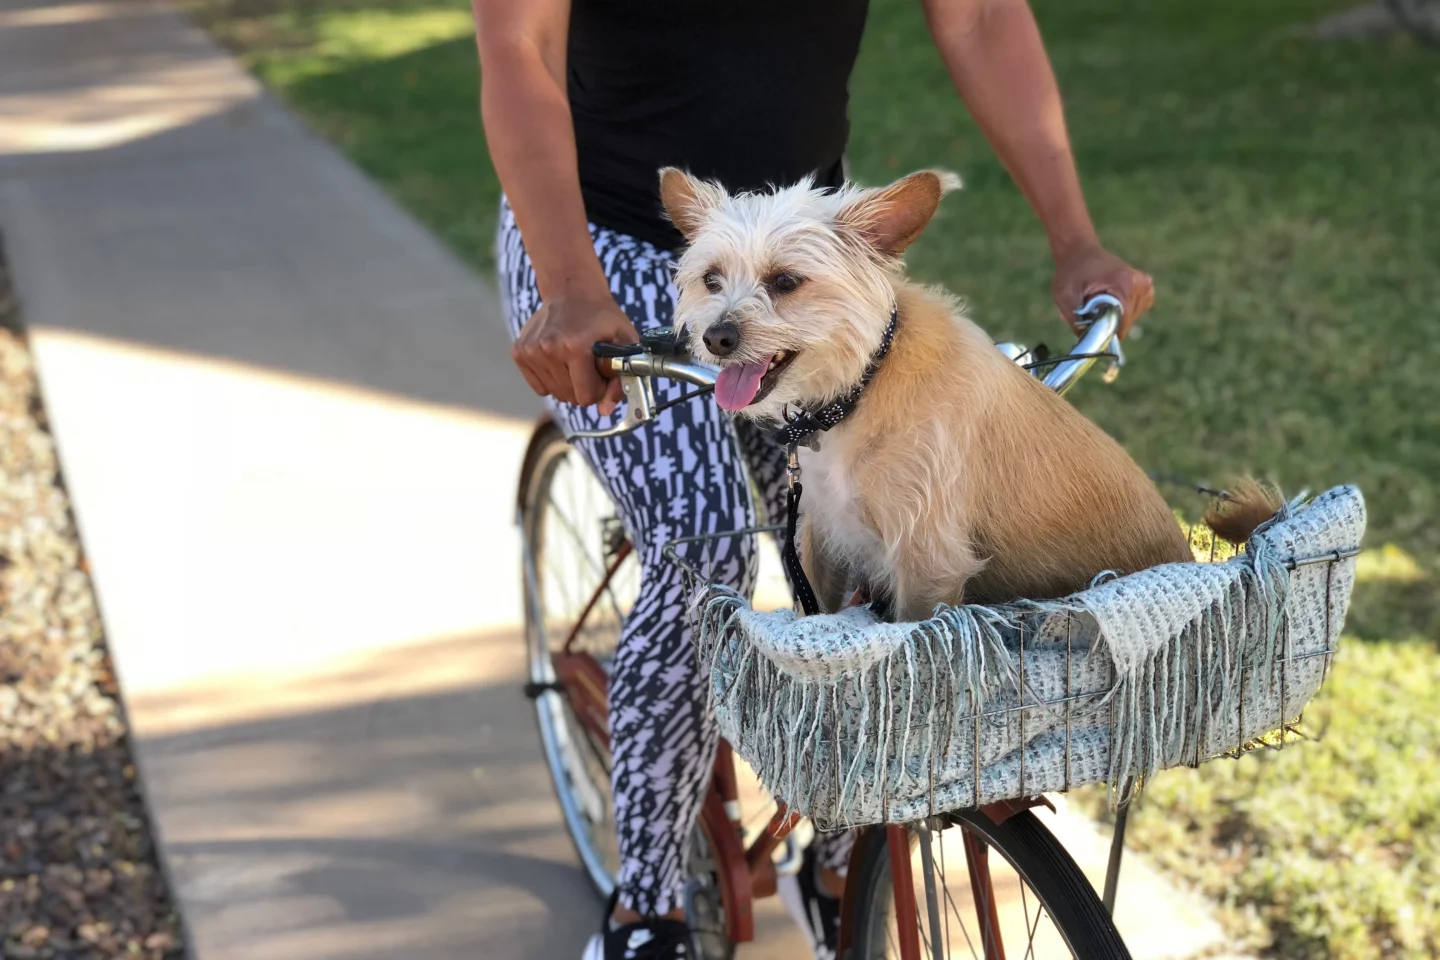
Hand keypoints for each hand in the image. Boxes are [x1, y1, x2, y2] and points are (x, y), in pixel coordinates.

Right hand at [512, 295, 639, 415]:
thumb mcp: (624, 341)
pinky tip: (559, 359)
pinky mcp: (520, 352)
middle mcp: (548, 348)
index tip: (601, 372)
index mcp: (575, 346)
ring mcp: (531, 350)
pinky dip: (552, 378)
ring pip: (555, 393)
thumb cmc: (602, 317)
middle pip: (570, 397)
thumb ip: (622, 378)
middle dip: (584, 386)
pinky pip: (539, 387)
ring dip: (568, 383)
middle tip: (589, 364)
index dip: (599, 389)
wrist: (571, 291)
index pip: (586, 396)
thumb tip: (605, 410)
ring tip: (575, 359)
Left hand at [1051, 244, 1154, 338]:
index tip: (1090, 324)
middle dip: (1106, 321)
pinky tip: (1107, 299)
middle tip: (1090, 306)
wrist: (1080, 250)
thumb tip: (1088, 345)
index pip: (1122, 323)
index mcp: (1126, 284)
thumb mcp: (1065, 296)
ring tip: (1097, 299)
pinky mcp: (1145, 289)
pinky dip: (1118, 311)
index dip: (1105, 330)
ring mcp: (1146, 286)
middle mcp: (1142, 284)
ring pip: (1129, 319)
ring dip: (1111, 316)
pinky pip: (1133, 312)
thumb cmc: (1072, 271)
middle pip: (1126, 323)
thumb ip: (1076, 322)